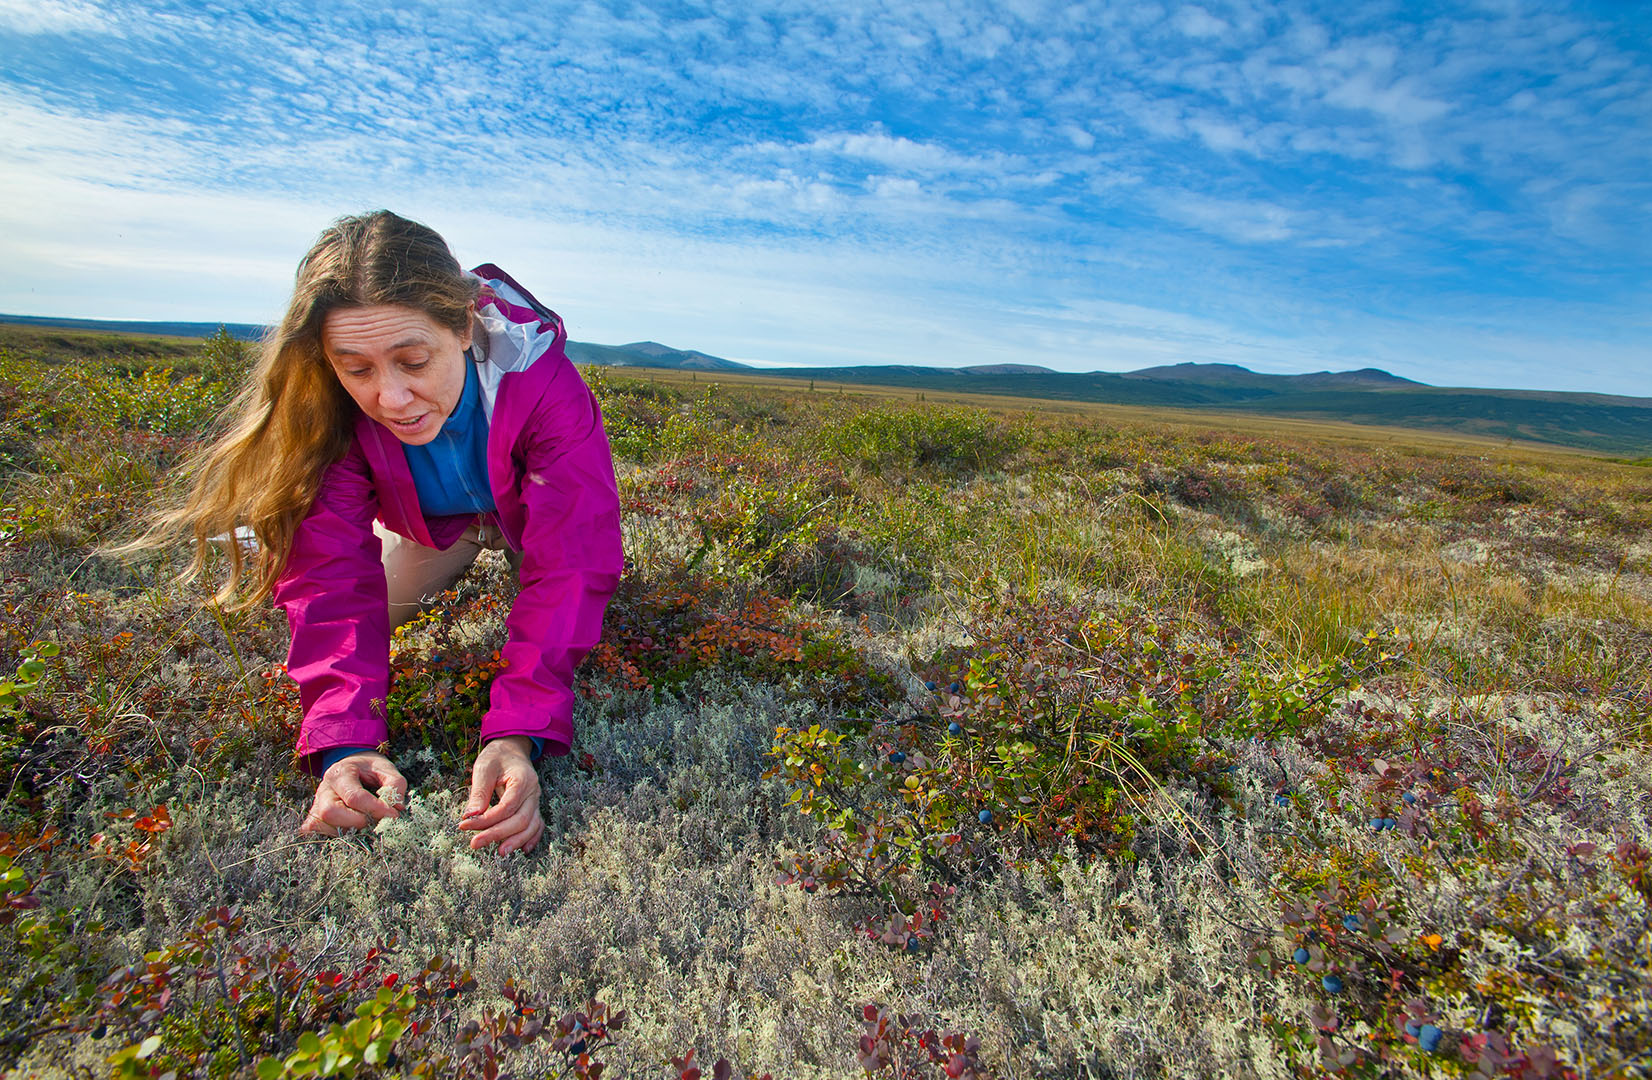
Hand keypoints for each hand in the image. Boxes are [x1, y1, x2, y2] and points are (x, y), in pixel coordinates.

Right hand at [301, 752, 406, 836]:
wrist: (353, 767)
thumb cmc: (370, 769)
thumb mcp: (386, 769)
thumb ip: (395, 785)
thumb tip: (396, 807)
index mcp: (340, 773)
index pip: (354, 797)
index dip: (376, 809)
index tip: (393, 814)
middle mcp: (323, 789)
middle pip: (331, 812)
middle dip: (358, 821)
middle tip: (376, 819)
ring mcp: (316, 804)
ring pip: (323, 824)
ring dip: (348, 829)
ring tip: (366, 822)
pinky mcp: (314, 817)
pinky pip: (318, 831)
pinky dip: (336, 833)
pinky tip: (352, 827)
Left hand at [458, 736, 543, 853]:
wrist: (511, 749)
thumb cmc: (496, 756)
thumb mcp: (483, 768)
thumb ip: (479, 792)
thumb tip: (470, 816)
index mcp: (523, 779)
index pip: (507, 807)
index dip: (487, 820)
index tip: (465, 826)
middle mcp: (533, 791)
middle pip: (521, 819)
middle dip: (498, 834)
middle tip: (475, 844)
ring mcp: (535, 800)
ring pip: (531, 825)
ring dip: (516, 841)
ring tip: (500, 853)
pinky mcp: (533, 806)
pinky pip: (536, 825)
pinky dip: (531, 838)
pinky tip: (522, 850)